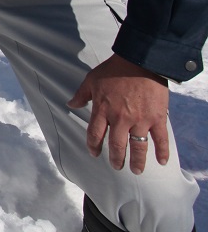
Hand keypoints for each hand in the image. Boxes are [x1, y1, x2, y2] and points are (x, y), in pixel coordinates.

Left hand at [69, 54, 169, 173]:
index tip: (94, 153)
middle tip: (117, 166)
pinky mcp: (156, 118)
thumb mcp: (91, 80)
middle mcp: (120, 119)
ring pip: (137, 147)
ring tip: (136, 171)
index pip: (95, 134)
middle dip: (116, 159)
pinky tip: (161, 162)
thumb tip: (70, 104)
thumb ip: (81, 95)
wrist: (139, 61)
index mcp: (102, 110)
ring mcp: (139, 120)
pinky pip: (160, 139)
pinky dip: (162, 152)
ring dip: (137, 161)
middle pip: (116, 145)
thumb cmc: (113, 69)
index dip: (93, 146)